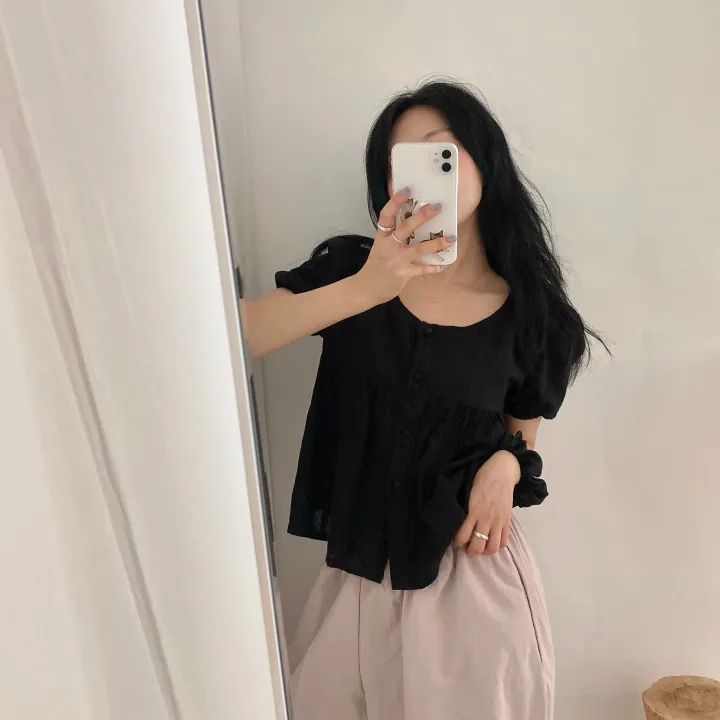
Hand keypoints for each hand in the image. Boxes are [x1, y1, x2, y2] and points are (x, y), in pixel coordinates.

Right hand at [355, 188, 455, 303]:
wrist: (367, 287)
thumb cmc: (377, 264)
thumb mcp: (381, 245)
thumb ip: (393, 234)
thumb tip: (414, 219)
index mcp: (382, 236)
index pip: (386, 215)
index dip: (395, 202)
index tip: (407, 190)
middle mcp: (388, 246)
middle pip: (405, 228)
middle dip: (422, 216)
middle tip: (436, 207)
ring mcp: (396, 260)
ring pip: (419, 249)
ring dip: (436, 243)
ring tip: (451, 239)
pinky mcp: (403, 274)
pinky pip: (421, 269)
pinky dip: (433, 267)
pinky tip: (443, 265)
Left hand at [454, 451, 519, 556]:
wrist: (502, 471)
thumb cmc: (482, 478)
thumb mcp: (468, 492)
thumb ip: (465, 508)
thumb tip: (459, 521)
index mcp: (473, 510)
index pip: (463, 535)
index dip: (458, 542)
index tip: (456, 541)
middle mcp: (486, 518)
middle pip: (478, 545)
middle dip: (471, 552)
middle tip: (467, 550)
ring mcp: (498, 521)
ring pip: (492, 547)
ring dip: (485, 551)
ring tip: (480, 548)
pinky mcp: (508, 521)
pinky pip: (504, 541)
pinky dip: (497, 546)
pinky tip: (492, 542)